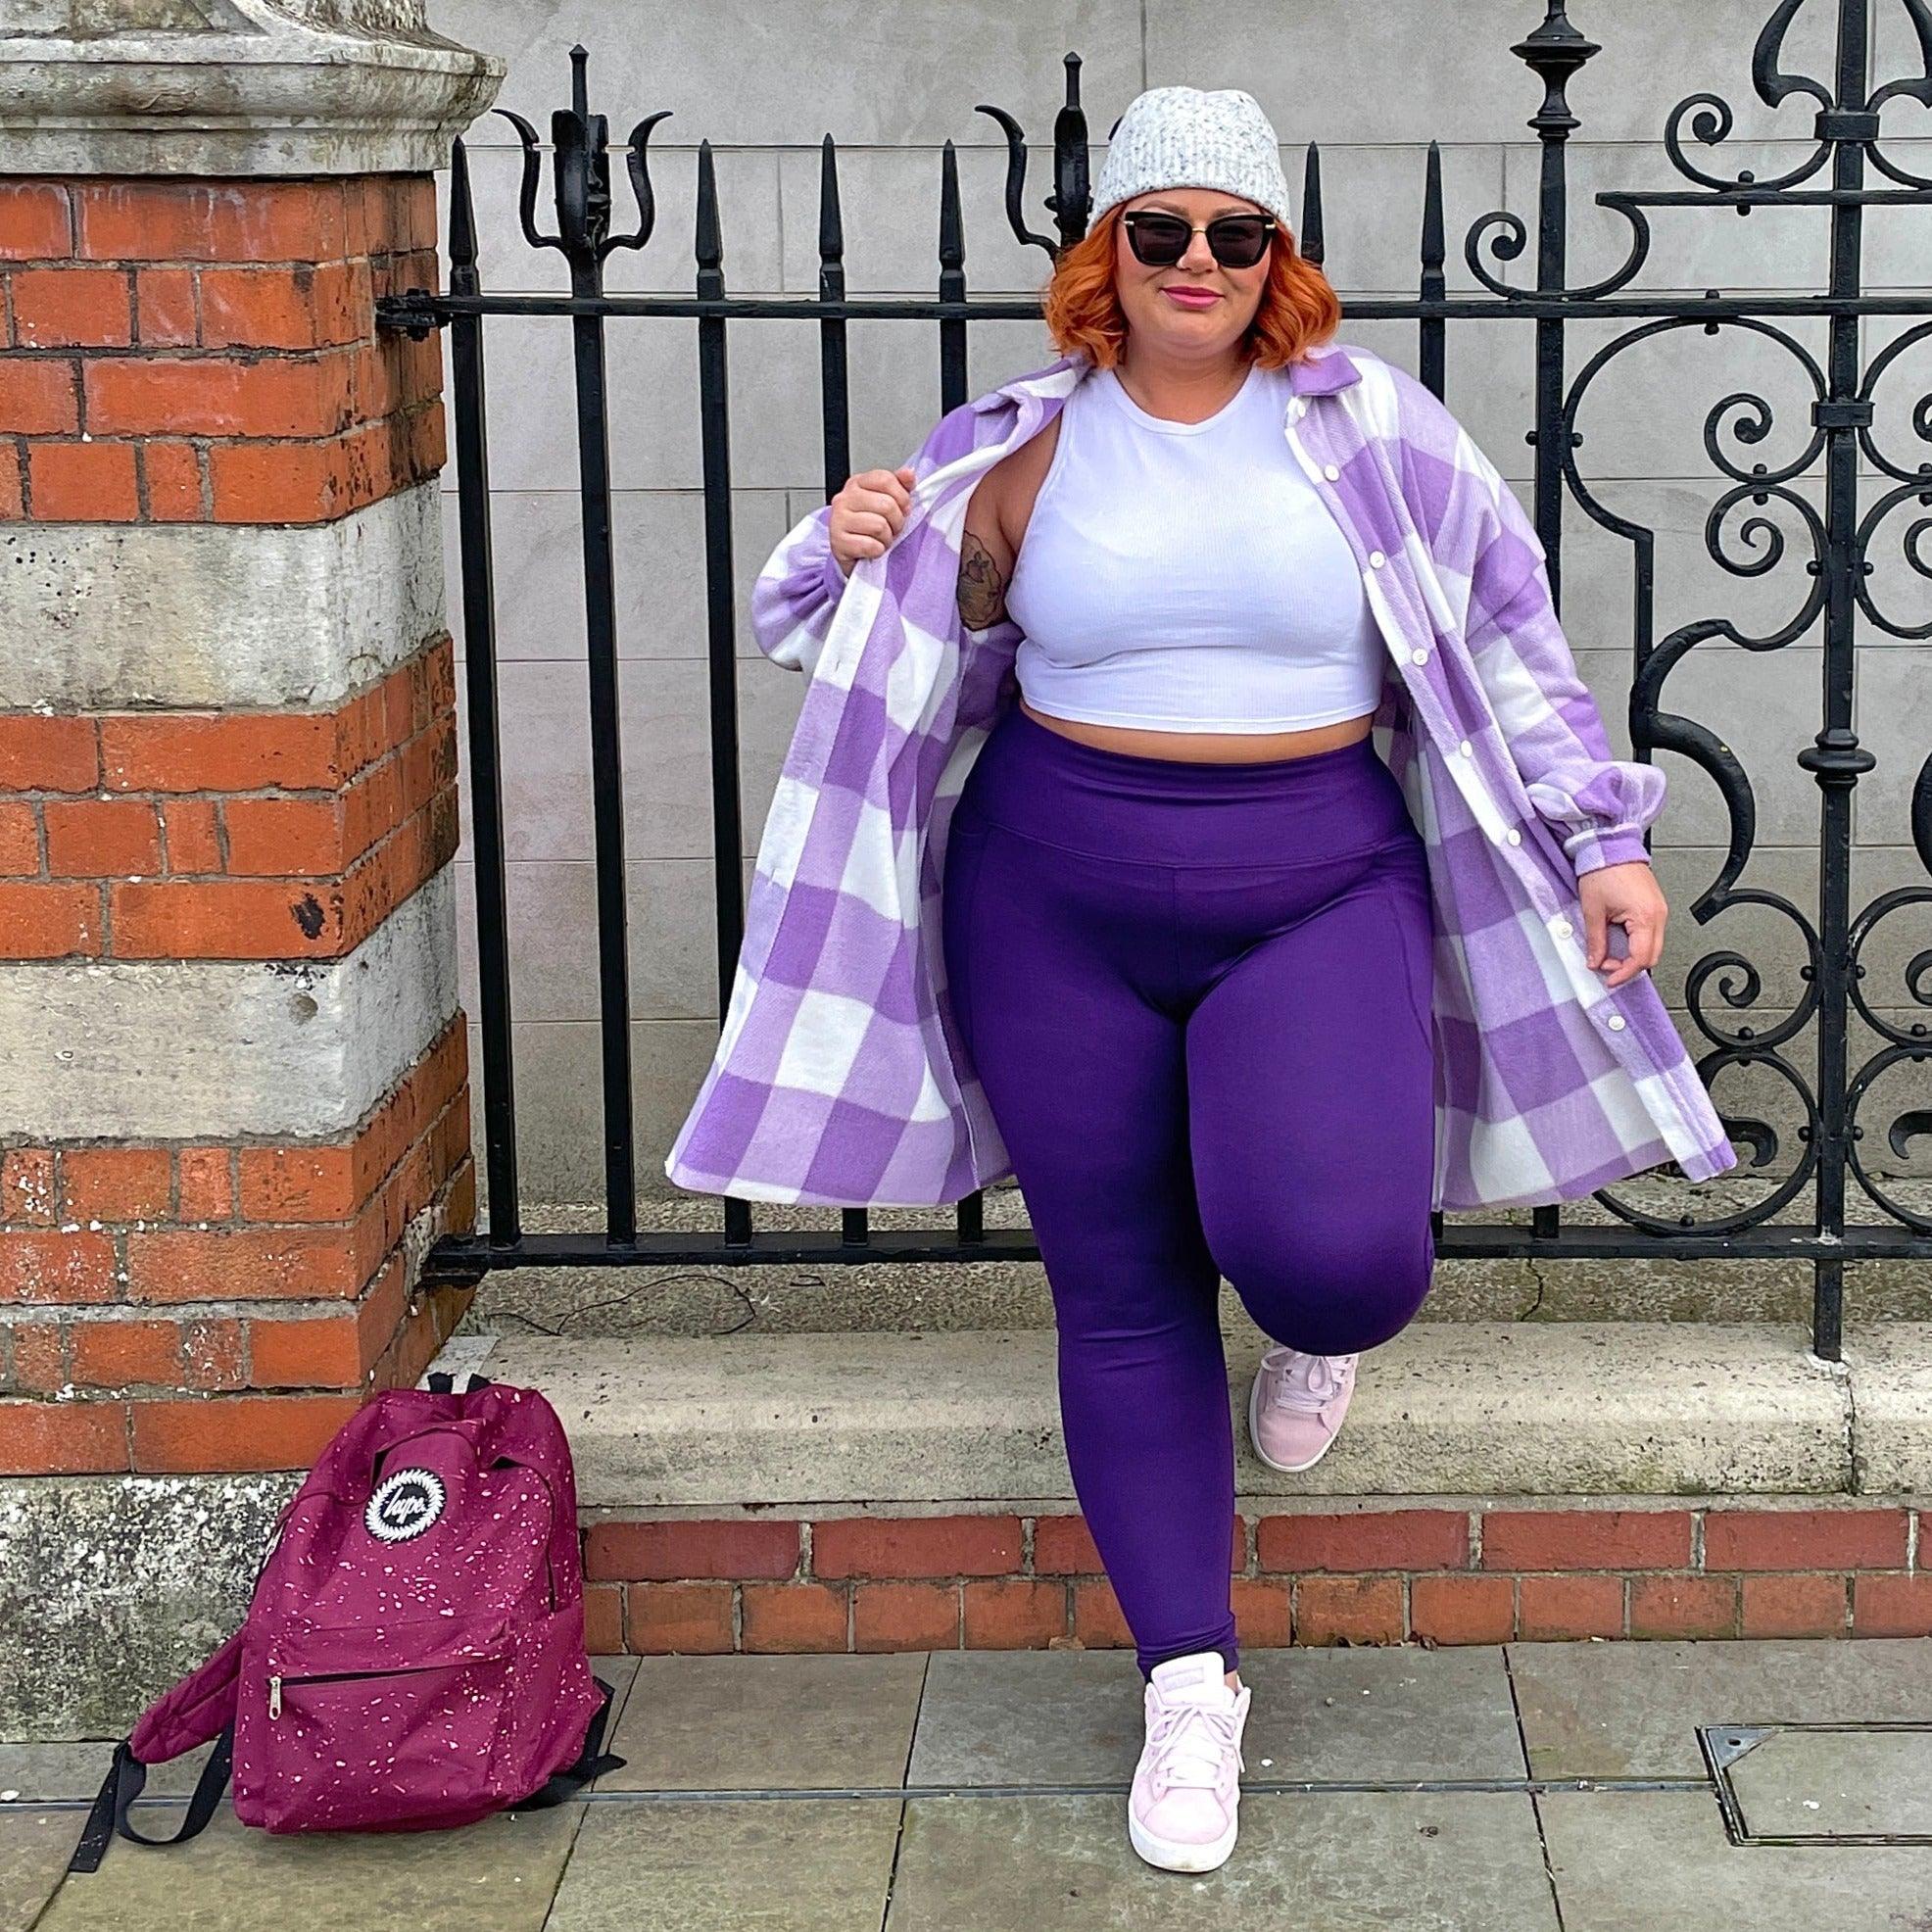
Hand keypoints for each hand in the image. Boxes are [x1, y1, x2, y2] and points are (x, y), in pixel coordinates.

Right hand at [829, 464, 917, 575]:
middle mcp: (844, 498)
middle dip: (897, 522)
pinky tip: (871, 549)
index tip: (903, 507)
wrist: (852, 554)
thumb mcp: (887, 501)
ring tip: (880, 539)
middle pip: (886, 504)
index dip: (902, 496)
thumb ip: (899, 485)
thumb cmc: (870, 528)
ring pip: (879, 526)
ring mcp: (838, 519)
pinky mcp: (838, 542)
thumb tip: (908, 474)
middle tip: (892, 528)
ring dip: (887, 538)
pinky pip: (870, 546)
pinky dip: (877, 551)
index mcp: (857, 483)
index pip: (885, 479)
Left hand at [1578, 860, 1666, 988]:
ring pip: (1652, 946)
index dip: (1624, 973)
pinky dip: (1636, 943)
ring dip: (1633, 955)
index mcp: (1645, 916)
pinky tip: (1619, 941)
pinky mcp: (1655, 906)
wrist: (1610, 847)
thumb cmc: (1603, 870)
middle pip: (1652, 956)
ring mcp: (1659, 910)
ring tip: (1610, 953)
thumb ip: (1595, 940)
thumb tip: (1595, 960)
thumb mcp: (1593, 910)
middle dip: (1629, 967)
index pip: (1641, 958)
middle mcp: (1658, 914)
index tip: (1610, 979)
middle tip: (1607, 967)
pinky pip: (1651, 934)